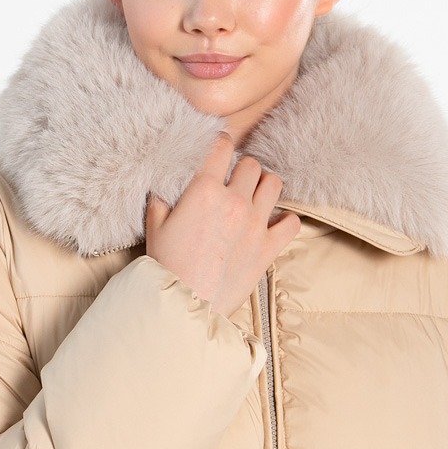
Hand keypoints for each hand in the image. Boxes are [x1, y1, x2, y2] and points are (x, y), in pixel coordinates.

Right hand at [145, 131, 300, 318]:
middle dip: (243, 168)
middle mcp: (233, 201)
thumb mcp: (155, 227)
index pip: (222, 147)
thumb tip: (162, 189)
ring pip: (274, 184)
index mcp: (204, 190)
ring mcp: (254, 224)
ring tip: (255, 196)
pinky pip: (292, 222)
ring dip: (265, 186)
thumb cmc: (166, 266)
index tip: (220, 149)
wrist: (184, 304)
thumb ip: (161, 201)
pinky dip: (286, 220)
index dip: (221, 144)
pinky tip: (274, 224)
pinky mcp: (268, 247)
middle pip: (251, 164)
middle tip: (235, 181)